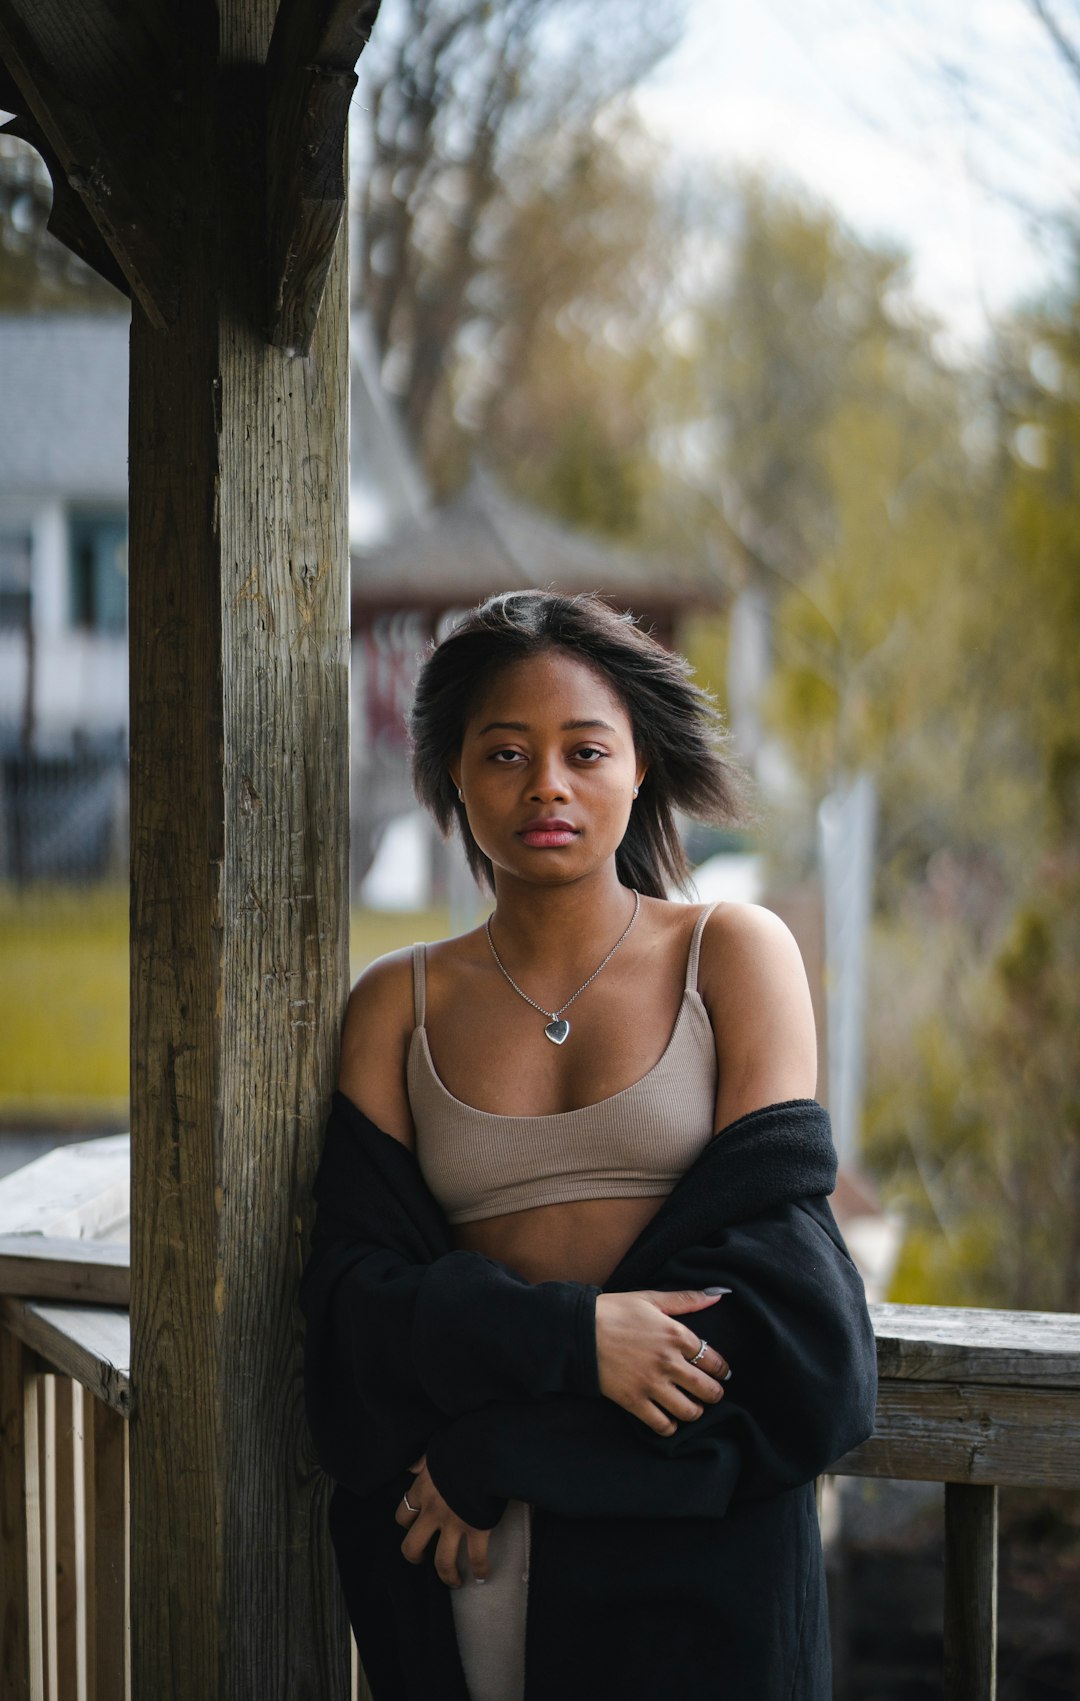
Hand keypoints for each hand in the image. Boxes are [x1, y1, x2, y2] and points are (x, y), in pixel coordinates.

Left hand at [394, 1456, 491, 1587]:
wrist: (485, 1450)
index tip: (414, 1527)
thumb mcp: (435, 1450)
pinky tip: (482, 1575)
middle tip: (423, 1558)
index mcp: (422, 1491)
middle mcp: (433, 1512)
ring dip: (447, 1575)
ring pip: (442, 1561)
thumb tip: (412, 1468)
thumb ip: (422, 1463)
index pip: (402, 1515)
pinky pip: (476, 1557)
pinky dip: (480, 1569)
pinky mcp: (476, 1529)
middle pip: (412, 1546)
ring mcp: (454, 1523)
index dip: (406, 1524)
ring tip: (453, 1581)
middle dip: (416, 1557)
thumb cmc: (461, 1445)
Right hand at [595, 1288, 730, 1435]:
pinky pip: (662, 1425)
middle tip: (711, 1394)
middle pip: (708, 1390)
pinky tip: (668, 1418)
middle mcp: (669, 1362)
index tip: (720, 1373)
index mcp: (676, 1335)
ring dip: (695, 1411)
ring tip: (691, 1407)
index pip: (714, 1361)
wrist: (579, 1330)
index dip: (721, 1370)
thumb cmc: (614, 1310)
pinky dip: (670, 1426)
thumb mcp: (651, 1299)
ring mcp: (652, 1384)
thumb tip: (718, 1294)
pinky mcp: (634, 1401)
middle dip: (714, 1394)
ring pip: (690, 1412)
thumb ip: (686, 1299)